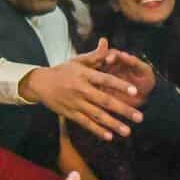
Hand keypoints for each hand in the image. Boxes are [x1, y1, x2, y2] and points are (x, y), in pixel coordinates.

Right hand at [19, 39, 144, 140]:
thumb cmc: (63, 70)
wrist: (40, 84)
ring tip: (128, 131)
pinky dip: (97, 130)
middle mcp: (81, 90)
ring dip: (113, 124)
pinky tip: (110, 136)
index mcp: (85, 75)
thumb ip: (95, 55)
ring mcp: (76, 103)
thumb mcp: (77, 61)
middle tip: (139, 117)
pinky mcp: (71, 114)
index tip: (135, 91)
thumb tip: (107, 43)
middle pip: (105, 101)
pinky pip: (86, 123)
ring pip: (97, 115)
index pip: (105, 80)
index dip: (120, 85)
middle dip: (123, 110)